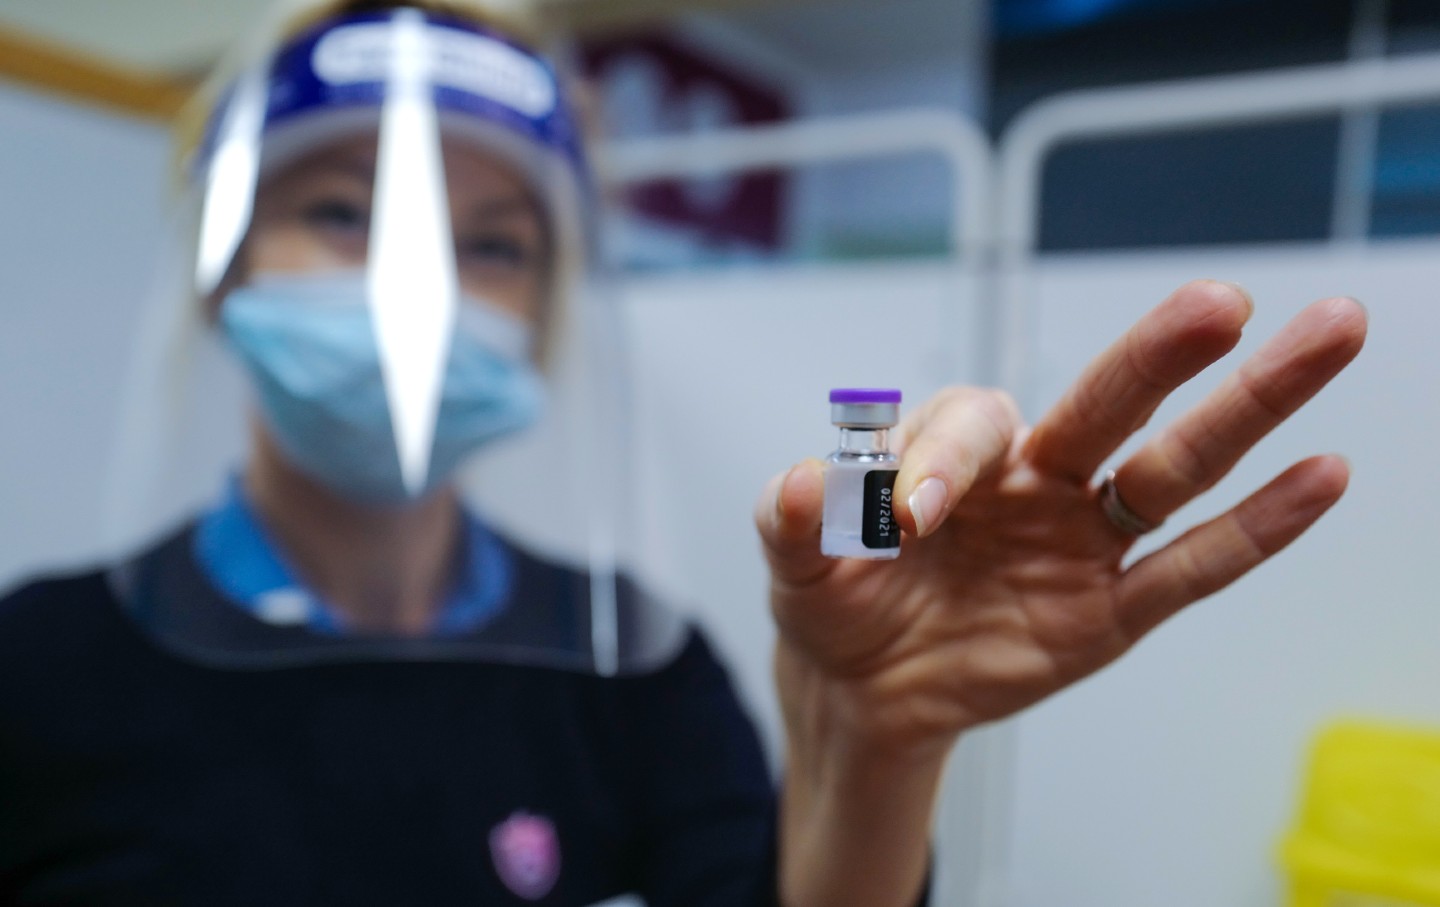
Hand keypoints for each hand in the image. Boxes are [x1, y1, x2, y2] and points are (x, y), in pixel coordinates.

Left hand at [756, 280, 1366, 756]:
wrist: (863, 690)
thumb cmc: (837, 604)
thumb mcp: (796, 566)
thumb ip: (794, 519)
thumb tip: (801, 483)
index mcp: (956, 454)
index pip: (976, 425)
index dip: (945, 462)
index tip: (913, 519)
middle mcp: (1034, 479)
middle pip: (1111, 402)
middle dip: (1160, 351)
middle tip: (1219, 303)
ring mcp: (1080, 541)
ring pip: (1174, 468)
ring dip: (1247, 408)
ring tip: (1328, 336)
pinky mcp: (1110, 610)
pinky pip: (1189, 568)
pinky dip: (1255, 528)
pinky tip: (1322, 475)